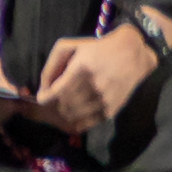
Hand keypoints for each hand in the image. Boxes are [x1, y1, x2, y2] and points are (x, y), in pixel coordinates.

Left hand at [28, 22, 157, 132]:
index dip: (40, 100)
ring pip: (70, 119)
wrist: (132, 55)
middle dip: (45, 111)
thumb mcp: (69, 47)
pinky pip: (84, 125)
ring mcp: (102, 102)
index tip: (38, 97)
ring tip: (53, 112)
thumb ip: (51, 66)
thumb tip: (42, 89)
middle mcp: (92, 89)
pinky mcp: (109, 111)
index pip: (52, 96)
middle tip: (40, 108)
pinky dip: (70, 125)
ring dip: (56, 118)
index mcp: (81, 70)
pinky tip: (65, 119)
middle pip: (59, 109)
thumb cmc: (97, 48)